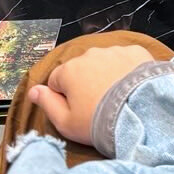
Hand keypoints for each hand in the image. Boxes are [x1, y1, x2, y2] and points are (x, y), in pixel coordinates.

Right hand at [30, 44, 156, 143]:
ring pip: (104, 63)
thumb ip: (46, 104)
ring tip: (118, 98)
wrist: (140, 115)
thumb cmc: (99, 122)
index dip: (64, 98)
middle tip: (99, 106)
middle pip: (81, 69)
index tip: (78, 111)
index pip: (56, 81)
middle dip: (86, 83)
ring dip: (107, 75)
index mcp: (68, 70)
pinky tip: (133, 87)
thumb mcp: (66, 123)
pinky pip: (126, 60)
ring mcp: (114, 51)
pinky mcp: (136, 52)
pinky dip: (128, 70)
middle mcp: (89, 55)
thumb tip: (33, 91)